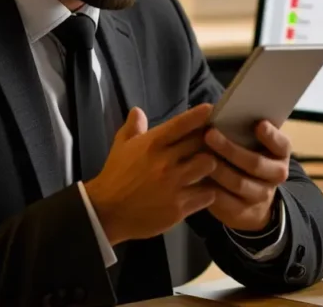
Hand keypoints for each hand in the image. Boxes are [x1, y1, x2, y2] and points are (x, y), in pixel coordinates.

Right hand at [85, 104, 217, 245]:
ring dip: (212, 166)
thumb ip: (133, 127)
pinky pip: (207, 195)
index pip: (181, 124)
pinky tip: (206, 190)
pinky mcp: (179, 208)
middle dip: (210, 140)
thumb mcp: (121, 147)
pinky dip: (209, 191)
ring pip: (209, 167)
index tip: (211, 110)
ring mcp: (174, 186)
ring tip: (210, 167)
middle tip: (215, 141)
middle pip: (202, 143)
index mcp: (152, 144)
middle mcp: (165, 162)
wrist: (106, 212)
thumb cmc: (115, 176)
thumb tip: (138, 110)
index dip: (199, 115)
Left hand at [205, 120, 291, 231]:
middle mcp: (275, 175)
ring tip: (199, 156)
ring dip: (218, 169)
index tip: (258, 124)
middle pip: (255, 163)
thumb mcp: (252, 145)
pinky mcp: (242, 212)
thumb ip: (243, 131)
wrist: (252, 200)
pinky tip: (196, 177)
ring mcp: (260, 195)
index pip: (281, 144)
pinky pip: (225, 201)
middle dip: (231, 148)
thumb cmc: (246, 158)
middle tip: (209, 134)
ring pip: (239, 183)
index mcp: (280, 155)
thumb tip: (222, 113)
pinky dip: (210, 188)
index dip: (271, 135)